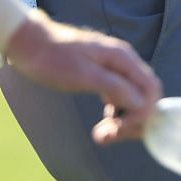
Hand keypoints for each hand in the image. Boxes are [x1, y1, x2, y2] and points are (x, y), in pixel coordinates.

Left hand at [5, 16, 163, 143]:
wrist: (30, 43)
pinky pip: (122, 96)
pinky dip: (117, 112)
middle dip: (133, 121)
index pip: (150, 90)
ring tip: (103, 135)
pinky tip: (104, 122)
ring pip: (134, 98)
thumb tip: (142, 104)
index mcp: (123, 58)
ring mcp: (115, 67)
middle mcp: (124, 61)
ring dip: (125, 119)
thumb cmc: (53, 58)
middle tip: (107, 137)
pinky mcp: (105, 73)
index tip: (119, 130)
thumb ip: (115, 87)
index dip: (143, 114)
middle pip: (146, 96)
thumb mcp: (83, 76)